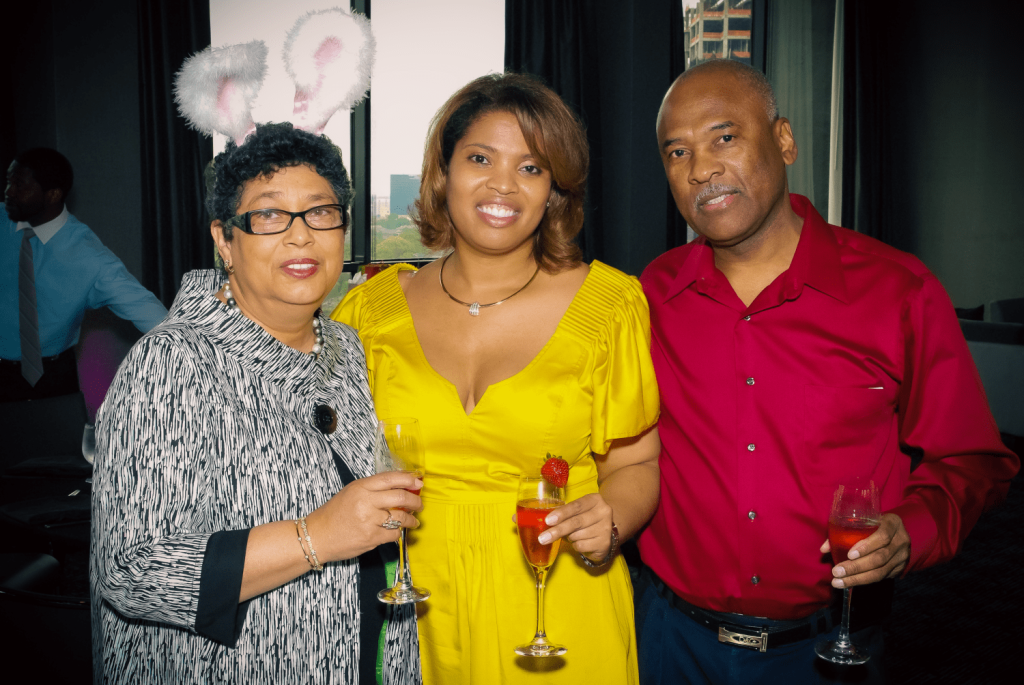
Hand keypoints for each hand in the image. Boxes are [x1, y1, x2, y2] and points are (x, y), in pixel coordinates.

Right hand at [306, 471, 421, 562]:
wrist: (317, 536)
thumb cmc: (334, 514)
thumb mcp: (351, 492)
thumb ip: (373, 489)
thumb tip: (400, 487)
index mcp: (361, 487)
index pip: (391, 478)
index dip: (408, 479)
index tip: (419, 482)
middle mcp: (366, 501)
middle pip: (400, 497)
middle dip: (415, 501)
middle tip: (419, 505)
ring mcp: (369, 520)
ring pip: (400, 517)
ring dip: (411, 519)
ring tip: (413, 521)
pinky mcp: (371, 537)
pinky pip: (393, 533)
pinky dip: (397, 532)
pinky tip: (396, 531)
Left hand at [536, 493, 614, 563]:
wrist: (607, 529)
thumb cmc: (586, 517)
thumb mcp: (579, 510)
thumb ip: (567, 513)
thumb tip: (547, 522)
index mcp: (595, 500)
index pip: (576, 506)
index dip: (561, 513)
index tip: (548, 520)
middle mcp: (603, 512)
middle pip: (576, 522)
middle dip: (558, 530)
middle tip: (542, 538)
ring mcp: (606, 528)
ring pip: (577, 536)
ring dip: (568, 537)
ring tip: (572, 535)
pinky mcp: (604, 543)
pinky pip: (581, 546)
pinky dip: (575, 545)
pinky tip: (581, 541)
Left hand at [820, 512, 909, 588]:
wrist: (895, 531)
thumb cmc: (874, 524)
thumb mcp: (864, 521)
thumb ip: (843, 531)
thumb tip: (824, 549)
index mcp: (893, 524)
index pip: (882, 536)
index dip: (866, 546)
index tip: (849, 554)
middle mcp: (901, 540)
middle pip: (880, 557)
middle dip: (856, 567)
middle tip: (837, 572)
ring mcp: (902, 556)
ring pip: (881, 571)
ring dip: (858, 578)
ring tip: (839, 581)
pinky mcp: (900, 568)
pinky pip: (882, 577)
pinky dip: (864, 580)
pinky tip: (850, 582)